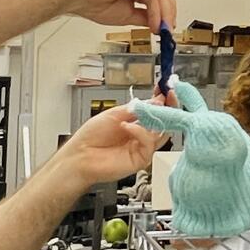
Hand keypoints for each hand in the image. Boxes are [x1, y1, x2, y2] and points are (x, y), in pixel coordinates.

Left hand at [48, 106, 162, 189]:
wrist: (79, 156)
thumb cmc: (90, 138)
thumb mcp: (114, 114)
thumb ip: (136, 108)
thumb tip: (155, 101)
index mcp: (134, 123)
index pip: (155, 111)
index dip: (163, 101)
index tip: (166, 89)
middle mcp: (140, 135)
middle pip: (164, 122)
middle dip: (169, 108)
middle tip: (169, 97)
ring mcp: (141, 147)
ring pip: (162, 133)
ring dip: (159, 118)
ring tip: (151, 109)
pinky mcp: (141, 159)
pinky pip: (149, 143)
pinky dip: (140, 132)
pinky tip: (128, 126)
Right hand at [64, 0, 176, 32]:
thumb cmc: (92, 1)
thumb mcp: (126, 15)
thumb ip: (143, 17)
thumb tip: (156, 24)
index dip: (165, 11)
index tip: (166, 27)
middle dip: (168, 12)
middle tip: (169, 30)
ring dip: (164, 14)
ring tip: (162, 30)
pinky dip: (155, 10)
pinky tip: (153, 23)